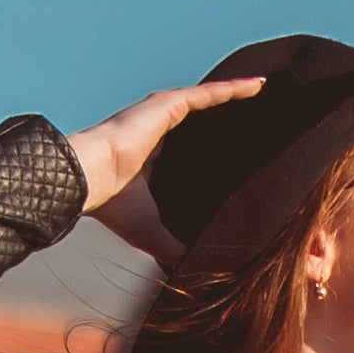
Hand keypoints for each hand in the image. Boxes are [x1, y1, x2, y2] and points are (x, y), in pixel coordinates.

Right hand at [61, 75, 260, 260]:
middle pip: (201, 119)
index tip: (238, 150)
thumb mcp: (151, 232)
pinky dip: (232, 89)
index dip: (213, 145)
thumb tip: (192, 265)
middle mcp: (158, 130)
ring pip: (208, 100)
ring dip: (235, 94)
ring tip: (263, 90)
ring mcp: (162, 113)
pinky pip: (208, 94)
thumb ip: (173, 244)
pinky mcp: (167, 104)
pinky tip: (257, 87)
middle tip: (260, 116)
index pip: (189, 147)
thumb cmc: (113, 206)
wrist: (90, 181)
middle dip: (228, 114)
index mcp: (152, 156)